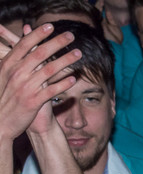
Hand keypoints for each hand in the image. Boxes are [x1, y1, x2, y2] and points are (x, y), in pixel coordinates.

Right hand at [0, 24, 79, 140]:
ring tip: (79, 54)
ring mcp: (25, 87)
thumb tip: (23, 40)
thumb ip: (16, 58)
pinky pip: (52, 90)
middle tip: (71, 36)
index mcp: (8, 64)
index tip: (51, 26)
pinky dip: (63, 83)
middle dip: (57, 42)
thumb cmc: (5, 96)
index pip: (25, 45)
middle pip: (40, 53)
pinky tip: (74, 79)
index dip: (38, 34)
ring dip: (66, 60)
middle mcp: (16, 73)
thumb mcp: (5, 74)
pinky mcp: (33, 101)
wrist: (0, 122)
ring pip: (49, 70)